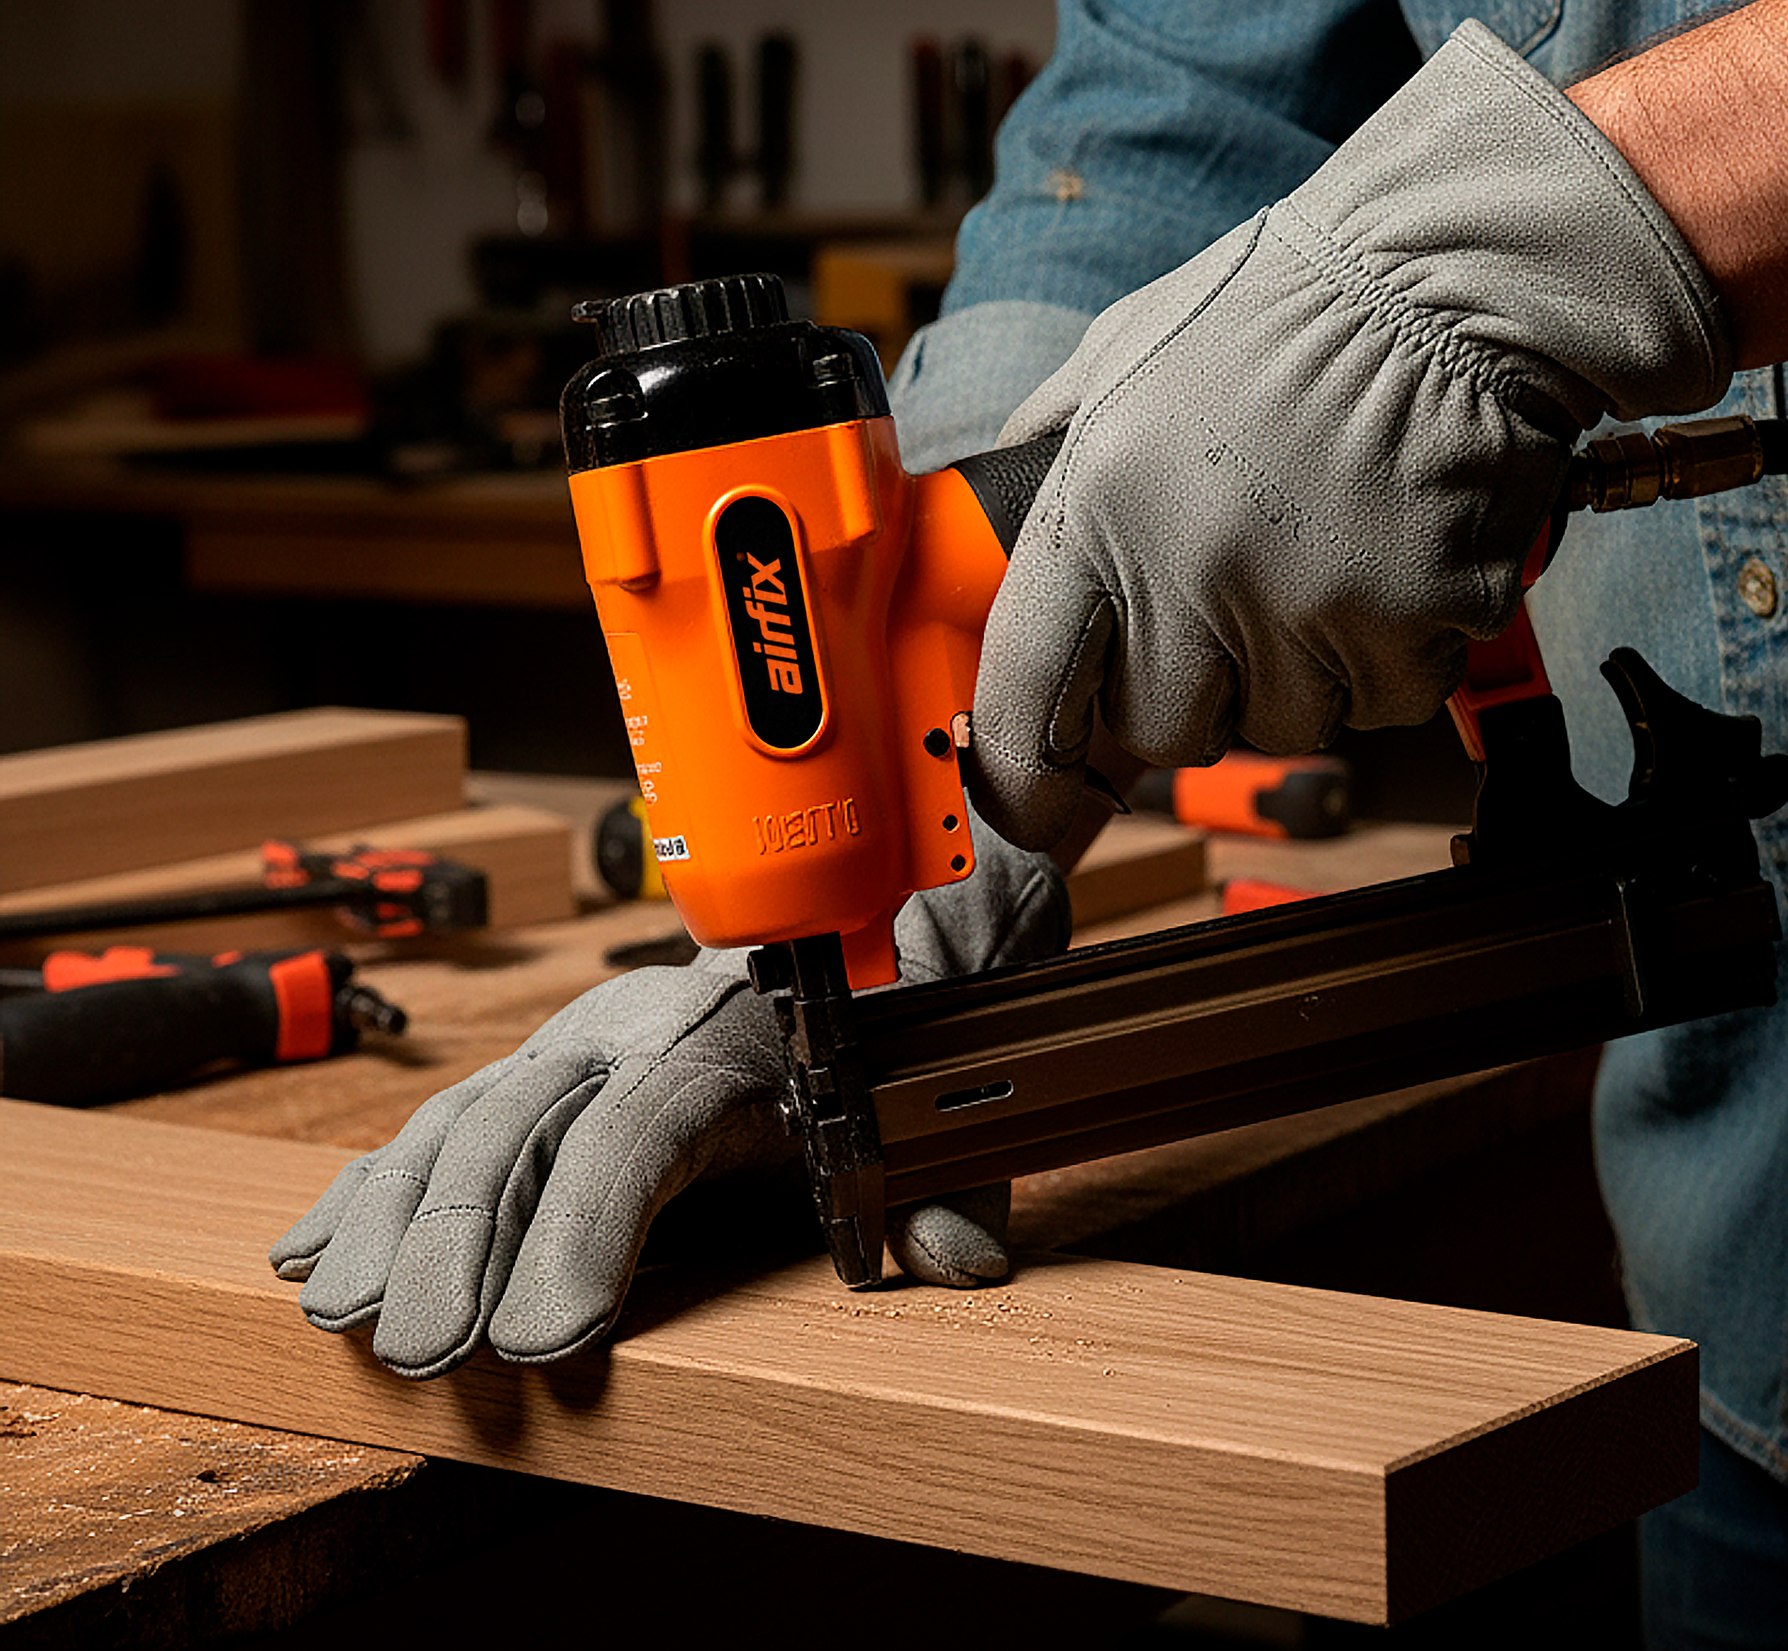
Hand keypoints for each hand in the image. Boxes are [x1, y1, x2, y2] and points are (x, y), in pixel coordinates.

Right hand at [267, 815, 1068, 1377]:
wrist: (865, 945)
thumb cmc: (881, 1046)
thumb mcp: (925, 1116)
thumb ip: (943, 1189)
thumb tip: (969, 1260)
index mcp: (733, 1041)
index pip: (639, 1136)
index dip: (585, 1234)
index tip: (549, 1338)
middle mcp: (635, 1030)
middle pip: (526, 1129)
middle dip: (460, 1245)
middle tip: (425, 1350)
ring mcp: (570, 1046)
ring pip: (461, 1122)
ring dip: (392, 1223)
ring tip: (344, 1316)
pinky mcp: (531, 1069)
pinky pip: (433, 1126)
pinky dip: (365, 1191)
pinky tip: (311, 1254)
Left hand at [968, 20, 1730, 849]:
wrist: (1447, 278)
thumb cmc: (1284, 309)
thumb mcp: (1122, 354)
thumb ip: (1049, 449)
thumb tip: (993, 531)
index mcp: (1099, 506)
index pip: (1028, 691)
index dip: (1026, 771)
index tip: (1038, 803)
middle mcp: (1193, 568)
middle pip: (1164, 732)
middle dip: (1193, 693)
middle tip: (1235, 607)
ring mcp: (1309, 604)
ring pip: (1283, 725)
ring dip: (1301, 672)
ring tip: (1326, 554)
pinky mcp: (1415, 623)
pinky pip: (1387, 701)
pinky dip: (1395, 654)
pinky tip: (1395, 559)